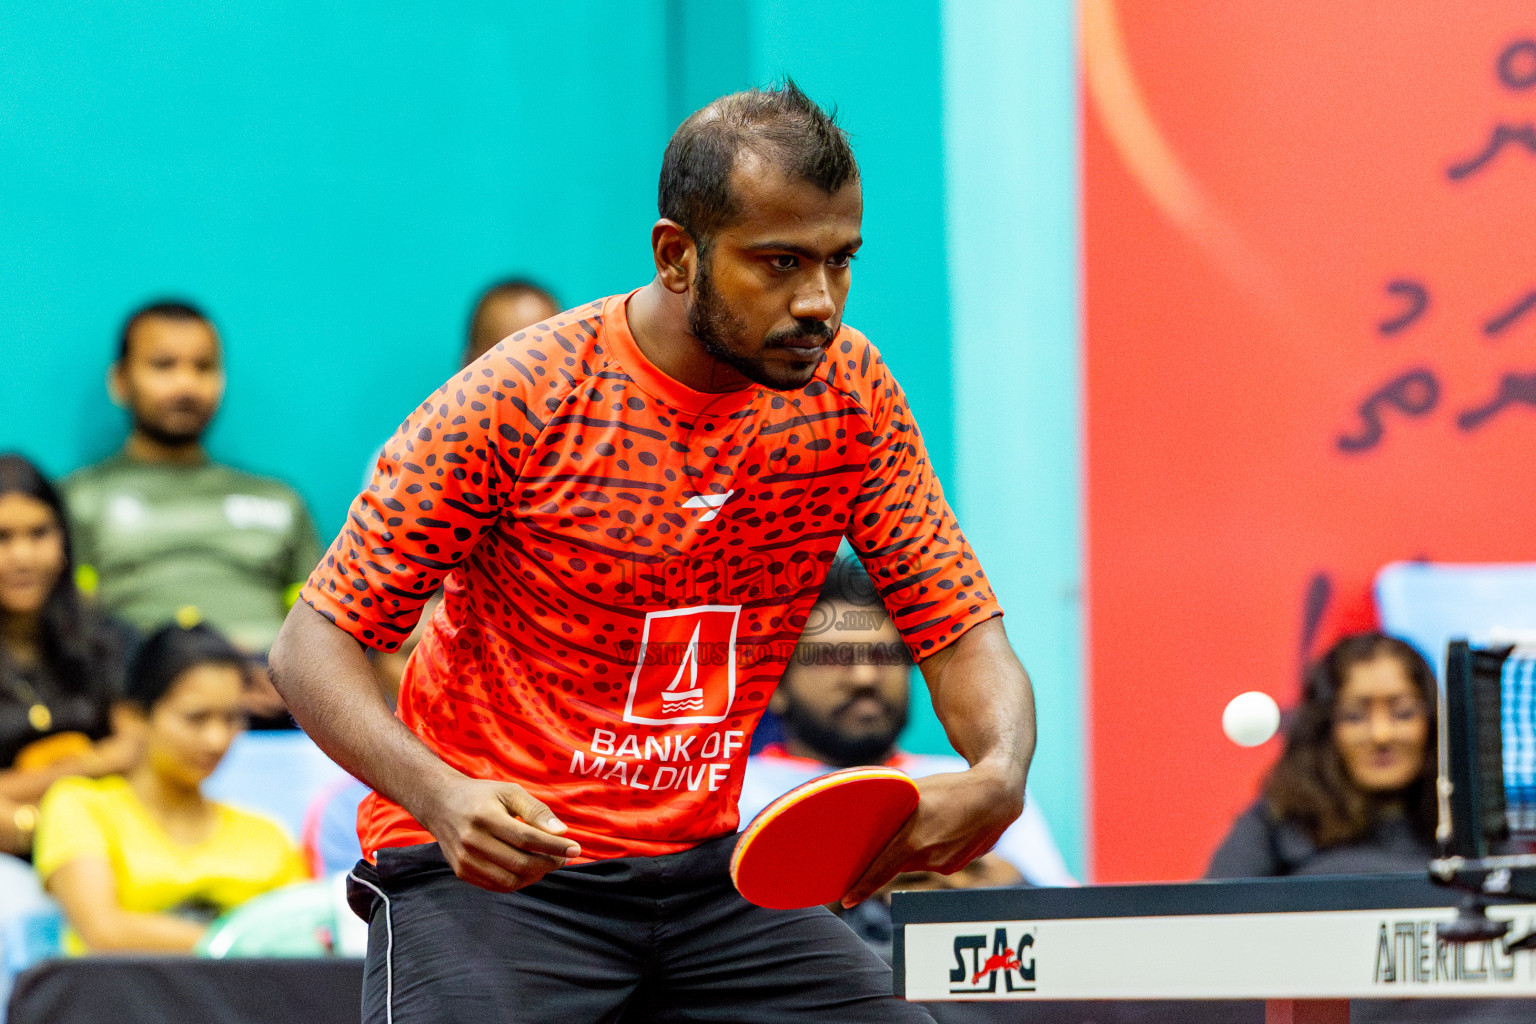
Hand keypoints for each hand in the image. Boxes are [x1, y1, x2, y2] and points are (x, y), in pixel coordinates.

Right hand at [416, 776, 581, 891]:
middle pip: (521, 862)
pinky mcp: (462, 872)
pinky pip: (497, 886)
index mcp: (485, 816)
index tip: (575, 848)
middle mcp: (472, 841)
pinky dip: (519, 882)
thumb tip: (561, 832)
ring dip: (536, 875)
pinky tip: (528, 869)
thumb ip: (536, 810)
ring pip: (510, 880)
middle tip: (563, 857)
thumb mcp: (510, 791)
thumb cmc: (482, 796)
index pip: (527, 838)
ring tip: (547, 862)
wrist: (441, 804)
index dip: (555, 846)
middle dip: (549, 863)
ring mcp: (464, 860)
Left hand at [841, 763, 1023, 907]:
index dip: (862, 886)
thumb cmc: (953, 787)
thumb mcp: (918, 790)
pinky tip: (940, 831)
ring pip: (916, 862)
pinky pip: (934, 861)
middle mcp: (929, 857)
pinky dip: (930, 850)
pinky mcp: (957, 865)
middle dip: (887, 858)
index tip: (846, 899)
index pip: (881, 870)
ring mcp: (945, 864)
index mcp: (914, 839)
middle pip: (896, 863)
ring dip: (912, 850)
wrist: (997, 795)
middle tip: (876, 846)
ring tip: (923, 827)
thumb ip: (895, 806)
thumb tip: (868, 810)